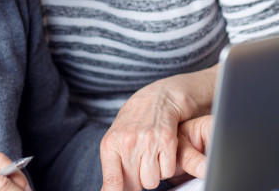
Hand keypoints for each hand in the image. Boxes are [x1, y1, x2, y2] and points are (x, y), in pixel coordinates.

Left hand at [99, 68, 216, 190]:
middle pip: (135, 185)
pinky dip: (167, 167)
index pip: (111, 178)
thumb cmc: (135, 119)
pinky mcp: (167, 140)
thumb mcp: (116, 137)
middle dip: (139, 181)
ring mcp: (148, 141)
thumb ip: (112, 164)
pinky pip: (168, 171)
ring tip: (152, 157)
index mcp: (111, 143)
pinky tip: (163, 153)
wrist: (158, 96)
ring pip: (152, 181)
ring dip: (154, 174)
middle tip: (140, 165)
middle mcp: (128, 142)